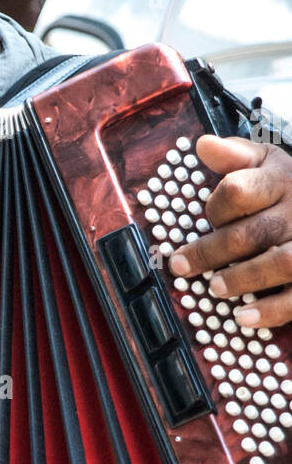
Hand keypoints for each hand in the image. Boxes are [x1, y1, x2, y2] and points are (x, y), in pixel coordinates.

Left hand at [168, 135, 291, 327]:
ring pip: (280, 263)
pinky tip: (245, 318)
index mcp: (280, 181)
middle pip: (252, 232)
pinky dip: (272, 310)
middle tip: (182, 266)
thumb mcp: (266, 161)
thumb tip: (201, 145)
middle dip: (212, 252)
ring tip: (214, 288)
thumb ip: (234, 155)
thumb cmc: (288, 186)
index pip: (239, 191)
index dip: (215, 208)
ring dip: (242, 279)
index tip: (204, 220)